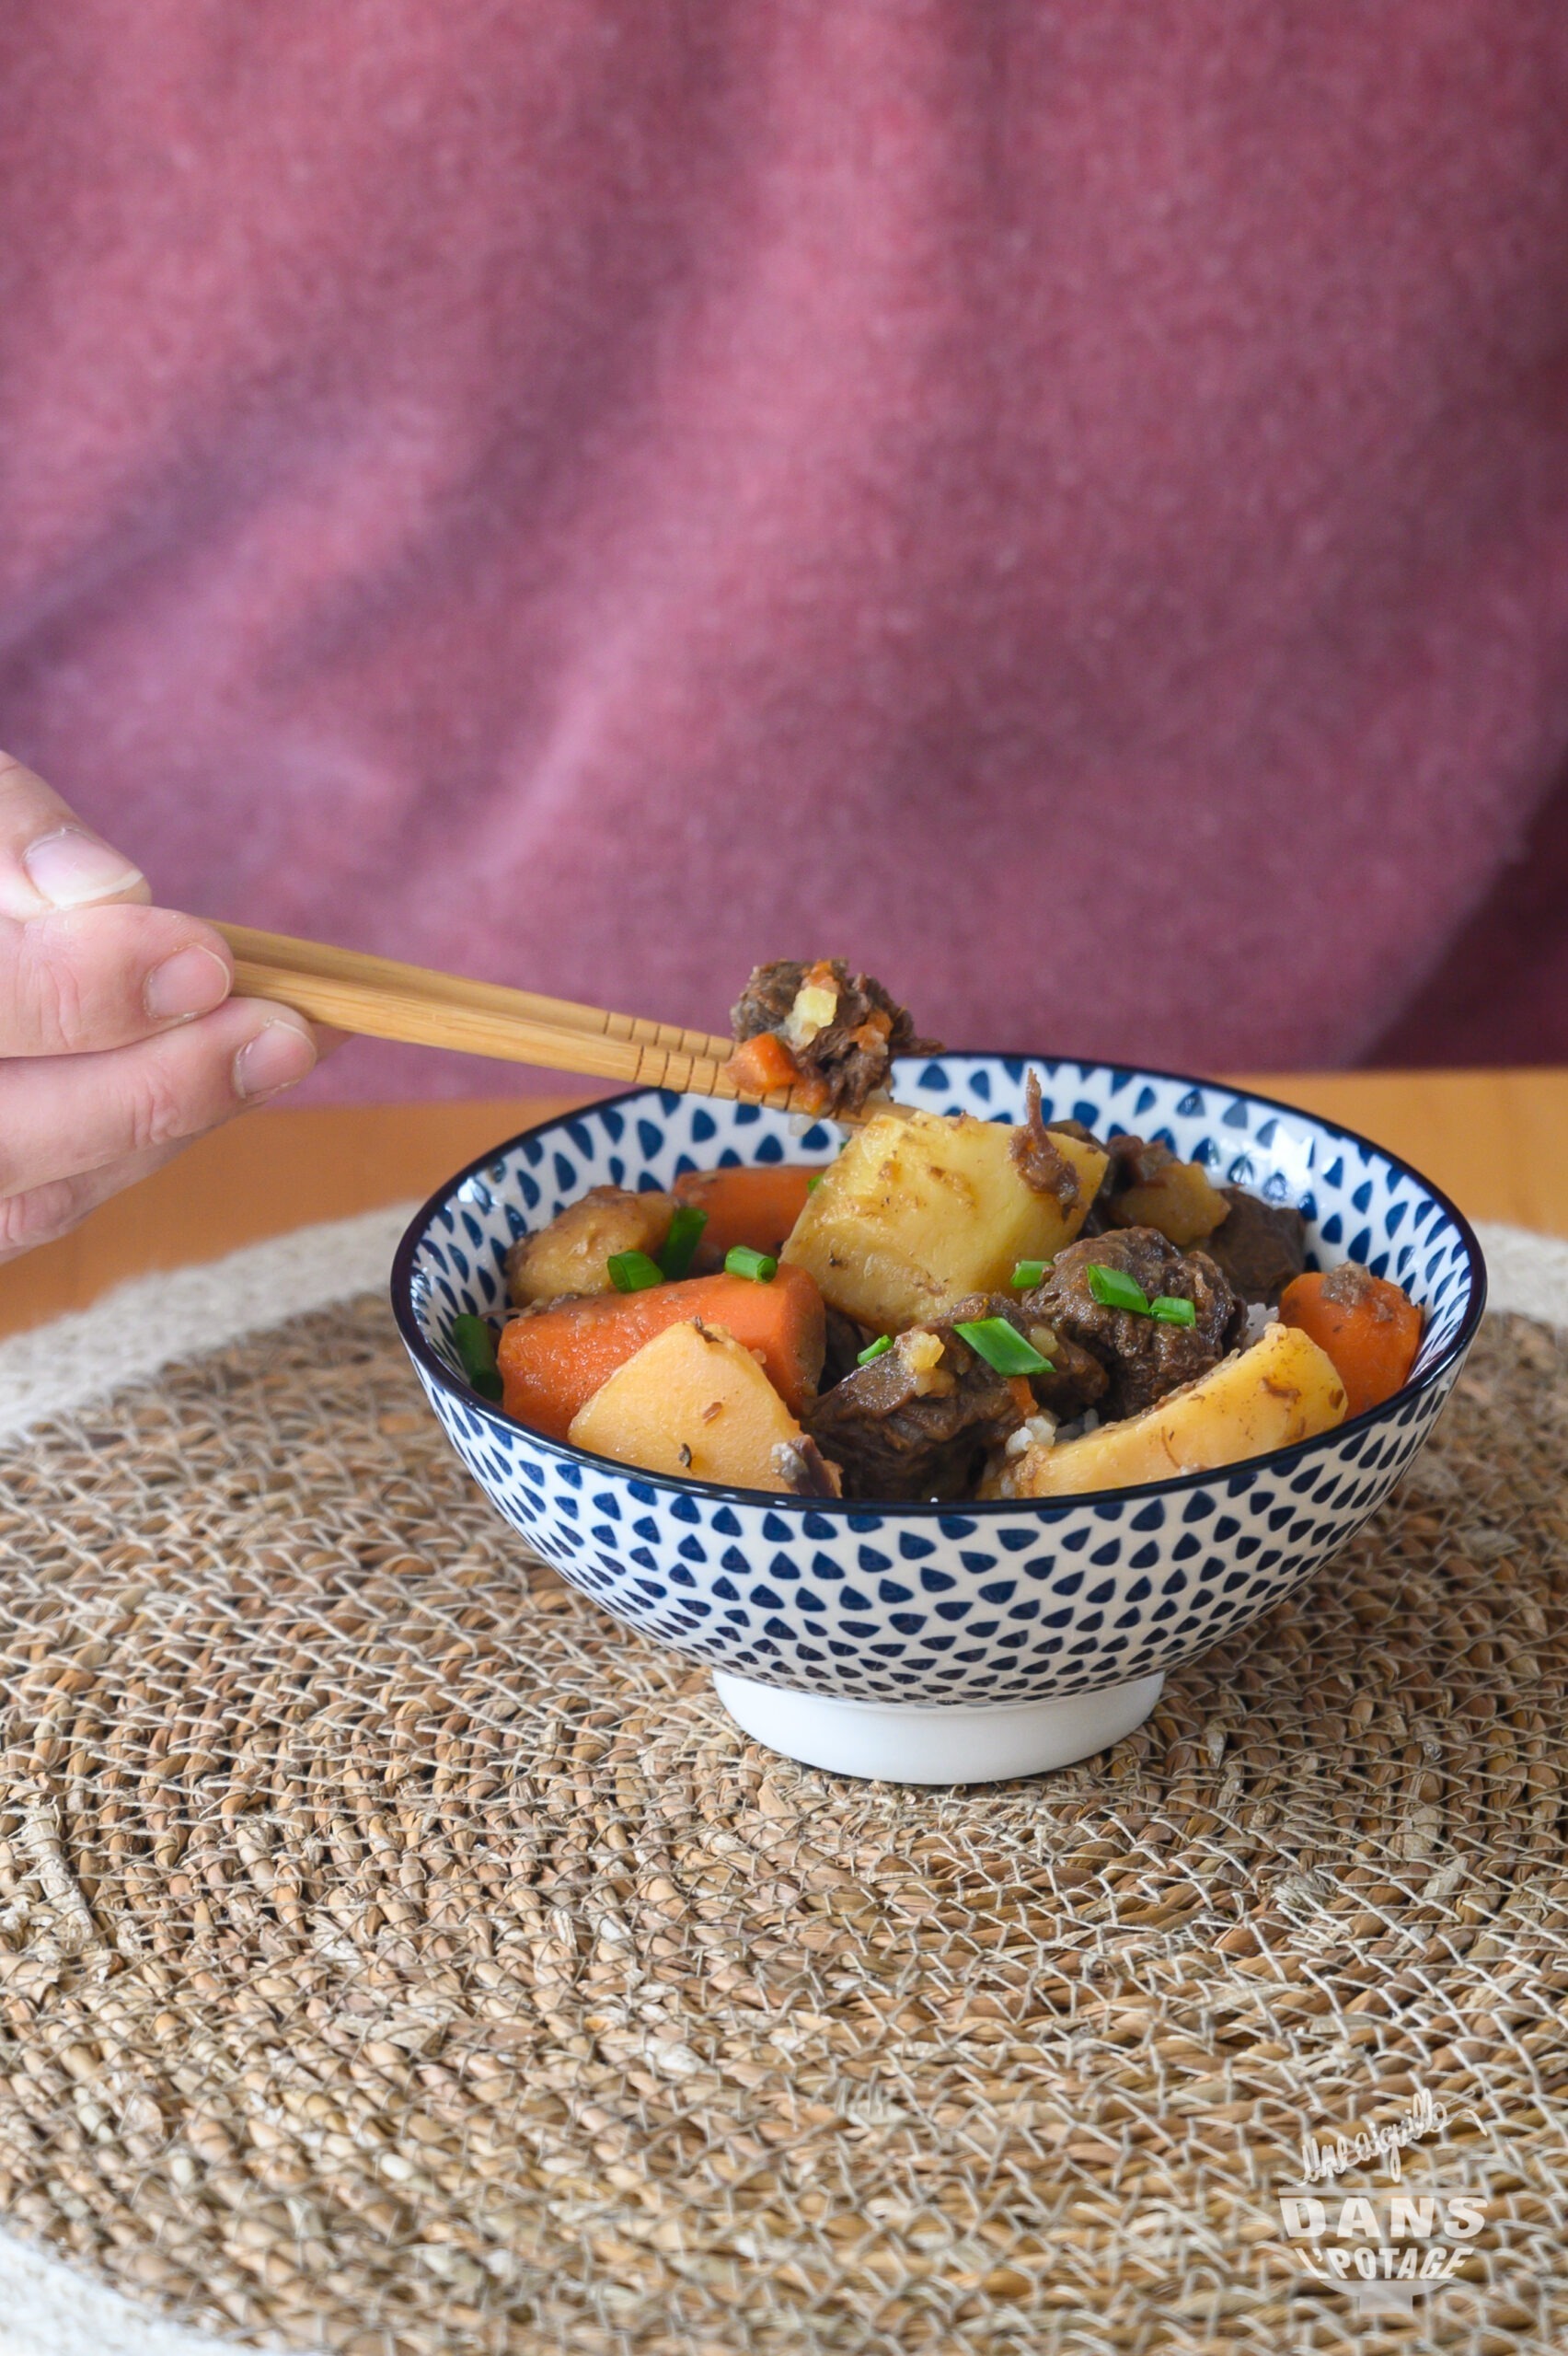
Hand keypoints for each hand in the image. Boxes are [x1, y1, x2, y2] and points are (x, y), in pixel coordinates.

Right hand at [0, 751, 320, 1263]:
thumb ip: (6, 832)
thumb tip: (110, 893)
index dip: (86, 988)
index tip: (207, 957)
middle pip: (3, 1140)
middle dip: (151, 1089)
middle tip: (284, 1031)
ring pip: (32, 1199)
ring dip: (161, 1129)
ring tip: (272, 1050)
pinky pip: (29, 1215)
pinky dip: (122, 1157)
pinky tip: (204, 1089)